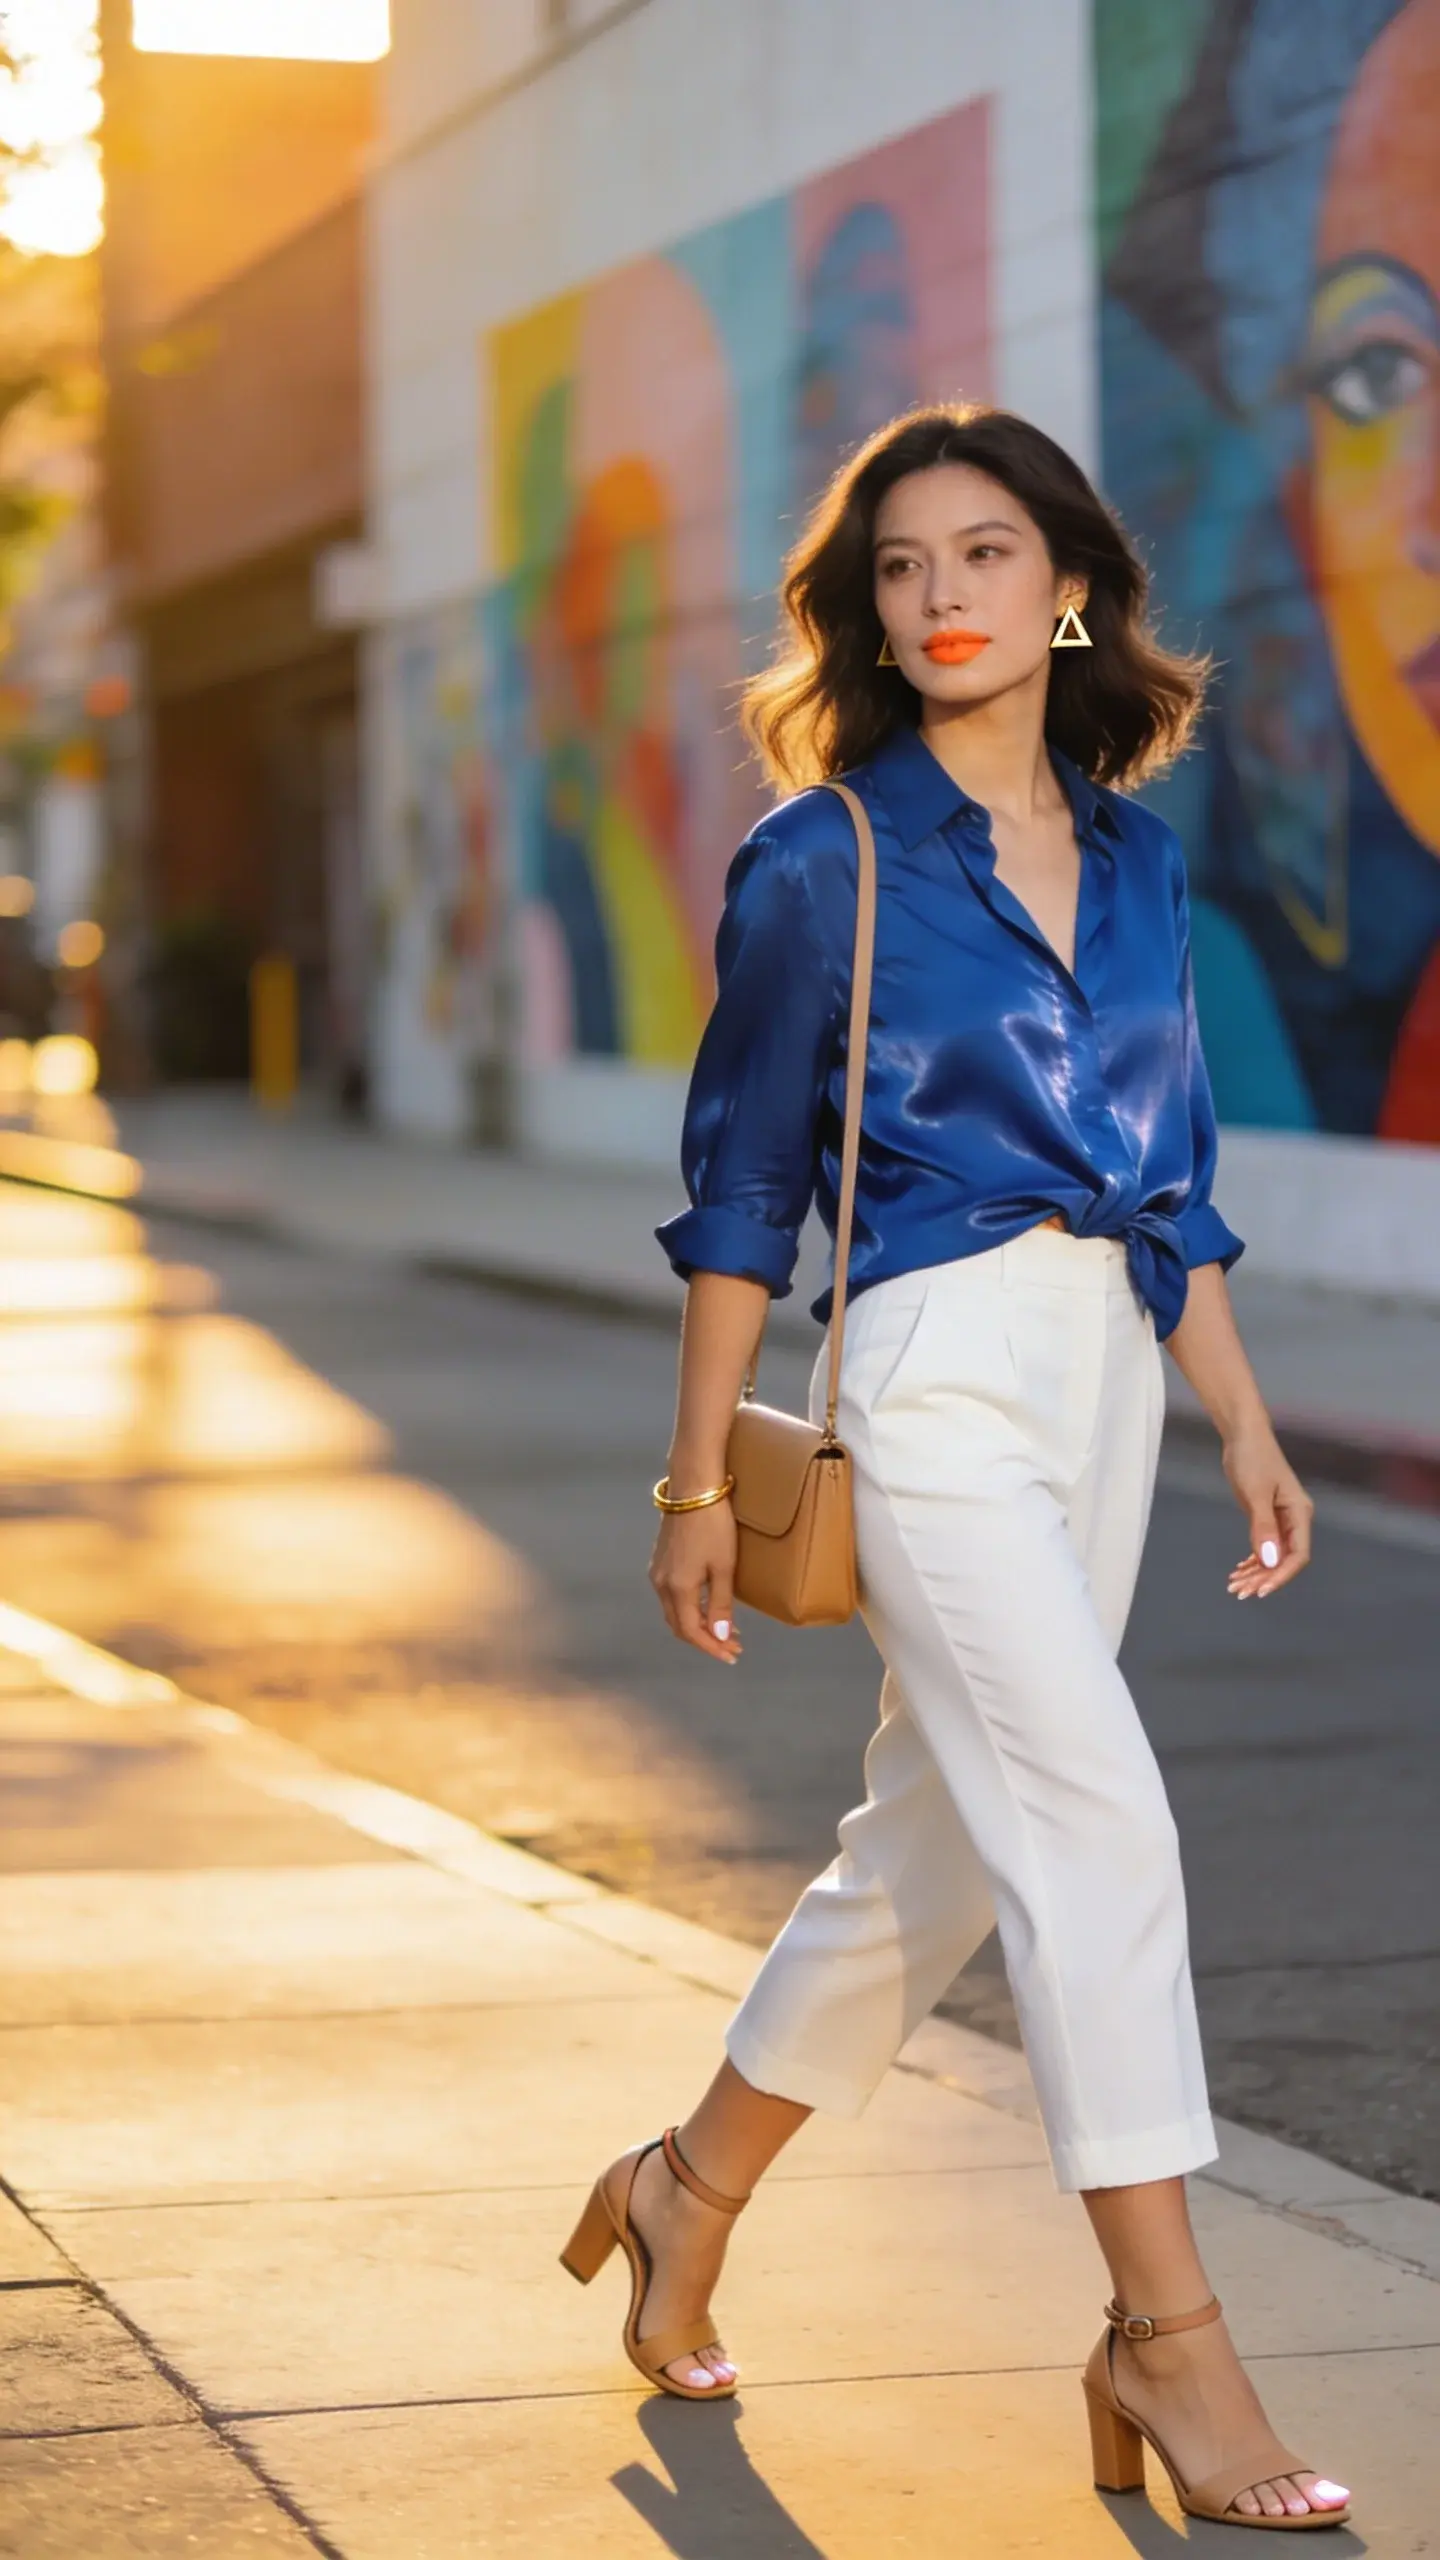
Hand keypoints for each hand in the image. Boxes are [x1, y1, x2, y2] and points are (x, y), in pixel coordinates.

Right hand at [649, 1499, 742, 1664]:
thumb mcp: (724, 1566)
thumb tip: (720, 1636)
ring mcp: (657, 1572)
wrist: (693, 1488)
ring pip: (675, 1612)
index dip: (711, 1647)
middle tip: (732, 1646)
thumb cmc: (713, 1525)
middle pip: (680, 1626)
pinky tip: (708, 1605)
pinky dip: (690, 1609)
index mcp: (677, 1588)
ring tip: (724, 1629)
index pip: (692, 1632)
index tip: (732, 1655)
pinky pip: (672, 1596)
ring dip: (698, 1625)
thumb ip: (721, 1604)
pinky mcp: (660, 1561)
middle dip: (705, 1640)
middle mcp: (661, 1584)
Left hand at [1221, 1422, 1313, 1599]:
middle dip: (1263, 1578)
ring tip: (1234, 1586)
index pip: (1298, 1555)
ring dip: (1256, 1572)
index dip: (1281, 1576)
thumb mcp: (1255, 1494)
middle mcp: (1295, 1519)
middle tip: (1239, 1591)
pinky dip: (1252, 1560)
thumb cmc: (1252, 1458)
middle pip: (1285, 1559)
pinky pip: (1264, 1546)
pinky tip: (1239, 1570)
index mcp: (1299, 1513)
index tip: (1261, 1591)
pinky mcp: (1267, 1516)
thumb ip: (1263, 1527)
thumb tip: (1269, 1560)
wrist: (1243, 1435)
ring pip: (1273, 1555)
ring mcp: (1281, 1519)